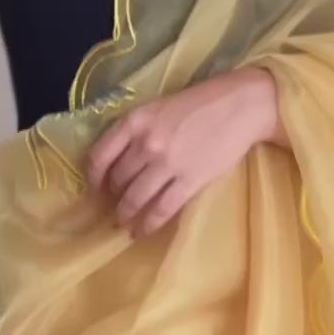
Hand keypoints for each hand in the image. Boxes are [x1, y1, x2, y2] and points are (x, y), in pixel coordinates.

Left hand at [88, 70, 285, 237]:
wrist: (240, 106)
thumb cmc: (201, 103)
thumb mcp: (159, 107)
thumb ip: (137, 130)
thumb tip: (120, 160)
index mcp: (135, 121)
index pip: (100, 155)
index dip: (93, 177)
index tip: (95, 187)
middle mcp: (146, 143)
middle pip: (118, 180)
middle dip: (113, 197)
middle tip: (114, 206)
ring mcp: (167, 164)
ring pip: (136, 198)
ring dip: (126, 215)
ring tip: (124, 224)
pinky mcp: (189, 181)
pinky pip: (161, 209)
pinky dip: (148, 224)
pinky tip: (142, 231)